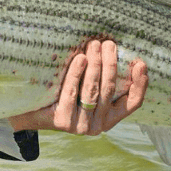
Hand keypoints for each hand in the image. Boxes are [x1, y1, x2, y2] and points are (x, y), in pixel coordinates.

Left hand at [8, 40, 147, 134]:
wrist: (29, 112)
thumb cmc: (62, 94)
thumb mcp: (85, 88)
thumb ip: (101, 78)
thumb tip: (115, 50)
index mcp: (109, 119)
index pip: (132, 103)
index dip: (140, 84)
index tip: (140, 63)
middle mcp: (98, 126)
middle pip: (110, 91)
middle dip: (111, 64)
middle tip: (109, 44)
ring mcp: (80, 126)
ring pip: (93, 91)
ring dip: (96, 65)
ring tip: (95, 45)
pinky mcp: (62, 121)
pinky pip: (72, 92)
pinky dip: (77, 74)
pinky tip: (80, 59)